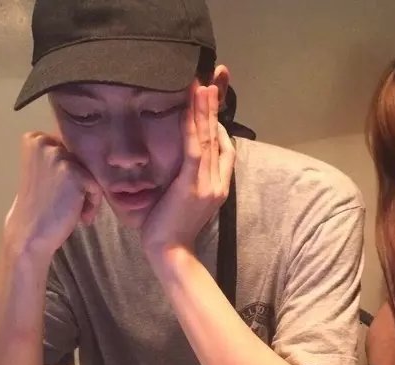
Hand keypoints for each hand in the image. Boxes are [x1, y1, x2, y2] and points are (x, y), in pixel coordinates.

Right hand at [5, 132, 101, 260]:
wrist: (31, 232)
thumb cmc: (40, 206)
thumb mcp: (46, 173)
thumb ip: (62, 159)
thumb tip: (93, 152)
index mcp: (35, 139)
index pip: (72, 150)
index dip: (75, 174)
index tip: (66, 193)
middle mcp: (45, 142)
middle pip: (84, 161)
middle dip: (83, 185)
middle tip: (74, 206)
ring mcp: (59, 156)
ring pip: (92, 174)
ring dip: (89, 196)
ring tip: (77, 212)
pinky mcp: (74, 173)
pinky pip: (97, 187)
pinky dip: (93, 204)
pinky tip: (81, 217)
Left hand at [141, 82, 235, 255]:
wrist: (170, 252)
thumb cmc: (170, 230)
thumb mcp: (184, 202)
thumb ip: (188, 182)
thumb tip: (179, 167)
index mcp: (218, 187)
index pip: (225, 151)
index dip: (218, 126)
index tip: (209, 105)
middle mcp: (218, 183)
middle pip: (219, 139)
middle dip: (214, 109)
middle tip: (212, 82)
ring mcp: (208, 184)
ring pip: (209, 139)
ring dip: (205, 110)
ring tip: (202, 85)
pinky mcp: (192, 184)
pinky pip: (194, 148)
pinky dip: (193, 125)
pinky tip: (190, 106)